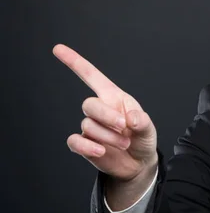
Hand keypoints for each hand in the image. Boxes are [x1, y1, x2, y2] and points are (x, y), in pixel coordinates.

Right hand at [54, 44, 157, 182]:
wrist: (138, 164)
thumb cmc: (142, 139)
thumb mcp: (148, 129)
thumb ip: (143, 122)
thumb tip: (132, 118)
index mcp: (114, 98)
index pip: (92, 76)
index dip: (75, 62)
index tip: (58, 49)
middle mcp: (101, 110)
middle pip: (89, 104)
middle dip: (106, 116)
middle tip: (124, 127)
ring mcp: (91, 127)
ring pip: (88, 125)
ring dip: (108, 136)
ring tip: (124, 143)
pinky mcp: (84, 144)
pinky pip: (74, 141)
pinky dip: (87, 146)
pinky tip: (101, 151)